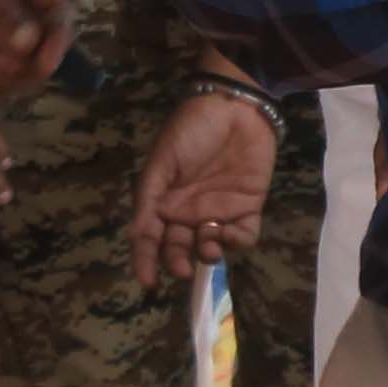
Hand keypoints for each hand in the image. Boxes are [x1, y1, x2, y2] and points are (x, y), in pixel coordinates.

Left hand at [0, 0, 72, 98]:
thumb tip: (31, 41)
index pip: (59, 12)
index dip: (57, 40)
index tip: (42, 63)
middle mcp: (22, 8)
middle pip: (45, 46)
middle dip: (29, 66)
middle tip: (0, 74)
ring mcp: (2, 31)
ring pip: (24, 66)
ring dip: (9, 81)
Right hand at [129, 91, 275, 289]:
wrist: (236, 106)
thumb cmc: (192, 130)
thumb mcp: (162, 162)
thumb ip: (150, 200)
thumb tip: (138, 238)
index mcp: (164, 201)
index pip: (151, 238)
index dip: (147, 260)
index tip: (148, 280)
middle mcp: (189, 211)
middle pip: (180, 247)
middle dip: (179, 260)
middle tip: (182, 267)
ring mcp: (219, 210)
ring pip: (211, 247)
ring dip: (207, 253)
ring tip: (208, 244)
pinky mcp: (249, 207)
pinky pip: (244, 236)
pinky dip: (237, 242)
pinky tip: (229, 234)